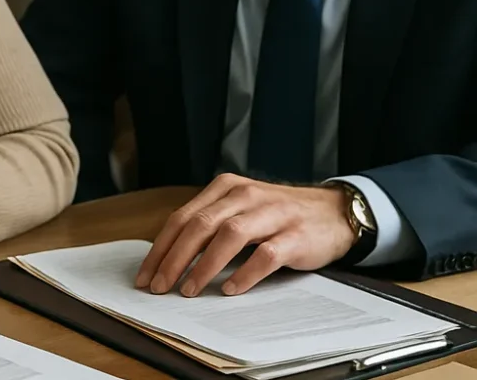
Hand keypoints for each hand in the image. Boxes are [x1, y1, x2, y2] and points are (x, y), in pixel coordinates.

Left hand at [135, 174, 354, 296]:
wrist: (333, 212)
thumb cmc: (277, 216)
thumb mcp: (240, 210)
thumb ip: (209, 224)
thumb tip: (169, 257)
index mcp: (225, 188)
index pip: (183, 218)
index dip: (161, 247)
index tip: (145, 274)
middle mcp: (245, 196)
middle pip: (200, 225)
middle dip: (175, 258)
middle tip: (159, 286)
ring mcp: (272, 214)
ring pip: (230, 236)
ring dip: (204, 265)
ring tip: (188, 290)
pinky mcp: (296, 235)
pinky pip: (266, 254)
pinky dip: (245, 272)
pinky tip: (230, 289)